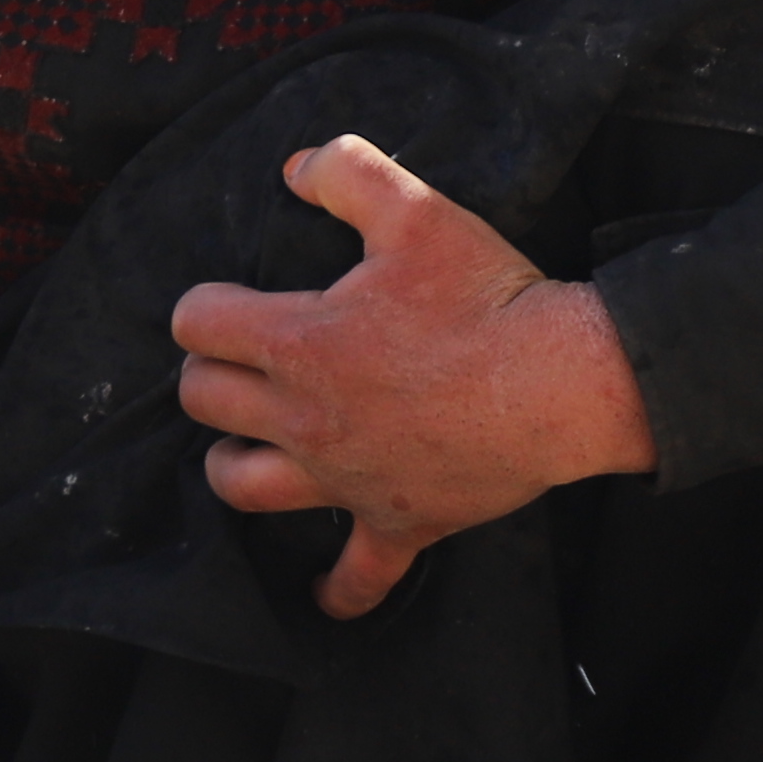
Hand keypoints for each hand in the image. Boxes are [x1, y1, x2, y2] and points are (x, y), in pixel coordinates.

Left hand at [165, 133, 654, 618]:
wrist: (565, 382)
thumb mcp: (416, 209)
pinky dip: (340, 589)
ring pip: (243, 485)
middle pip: (205, 401)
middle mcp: (305, 417)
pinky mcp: (400, 520)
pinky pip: (359, 575)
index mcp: (298, 341)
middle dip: (211, 376)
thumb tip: (295, 165)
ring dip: (234, 463)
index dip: (204, 305)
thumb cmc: (488, 297)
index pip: (197, 322)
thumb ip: (345, 171)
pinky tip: (323, 596)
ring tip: (251, 442)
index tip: (229, 301)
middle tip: (242, 361)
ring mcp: (347, 477)